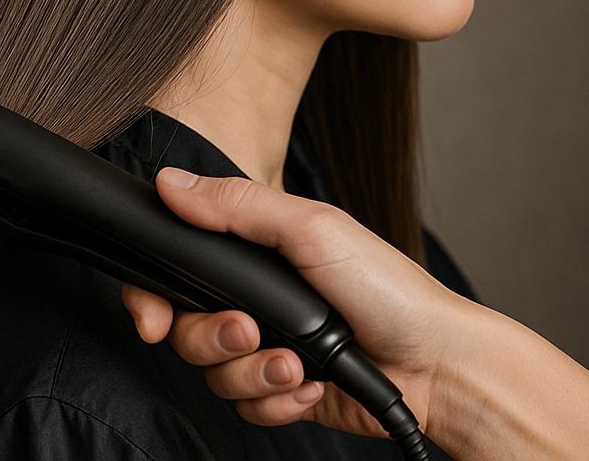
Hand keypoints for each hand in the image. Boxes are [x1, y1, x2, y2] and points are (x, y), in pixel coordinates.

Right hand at [121, 168, 463, 438]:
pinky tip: (312, 385)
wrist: (437, 365)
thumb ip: (236, 204)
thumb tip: (172, 181)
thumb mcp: (309, 227)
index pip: (176, 271)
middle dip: (212, 338)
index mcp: (253, 255)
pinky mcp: (282, 392)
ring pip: (213, 374)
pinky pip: (246, 408)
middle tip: (249, 330)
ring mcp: (266, 348)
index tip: (153, 318)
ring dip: (253, 373)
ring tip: (295, 363)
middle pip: (184, 331)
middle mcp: (253, 301)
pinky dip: (278, 401)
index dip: (151, 298)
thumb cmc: (387, 287)